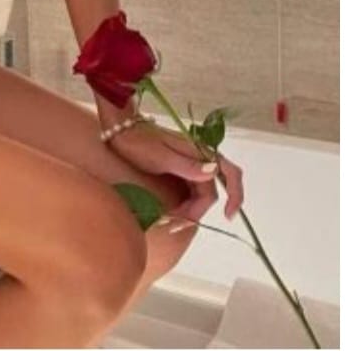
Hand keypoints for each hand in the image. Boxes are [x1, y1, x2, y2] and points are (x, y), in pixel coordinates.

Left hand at [108, 119, 244, 227]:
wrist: (120, 130)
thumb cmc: (137, 141)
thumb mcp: (160, 156)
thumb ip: (187, 165)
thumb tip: (213, 171)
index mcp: (199, 152)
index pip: (227, 177)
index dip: (234, 197)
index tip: (227, 217)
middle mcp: (199, 158)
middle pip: (209, 192)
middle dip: (197, 211)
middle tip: (175, 224)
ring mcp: (190, 164)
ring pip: (200, 193)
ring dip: (190, 209)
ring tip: (171, 221)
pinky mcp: (180, 168)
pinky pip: (190, 190)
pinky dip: (185, 203)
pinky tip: (173, 211)